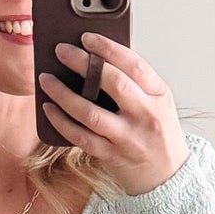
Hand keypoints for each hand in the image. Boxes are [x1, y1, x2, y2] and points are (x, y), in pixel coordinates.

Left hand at [37, 33, 187, 196]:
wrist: (168, 176)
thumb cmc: (157, 134)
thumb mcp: (157, 103)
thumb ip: (134, 83)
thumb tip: (94, 58)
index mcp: (159, 94)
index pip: (134, 64)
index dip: (108, 48)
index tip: (86, 37)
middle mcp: (146, 115)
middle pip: (113, 83)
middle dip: (82, 63)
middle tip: (61, 51)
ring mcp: (128, 137)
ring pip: (91, 113)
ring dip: (63, 94)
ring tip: (46, 80)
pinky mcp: (112, 156)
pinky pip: (81, 137)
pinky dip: (61, 121)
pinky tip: (49, 109)